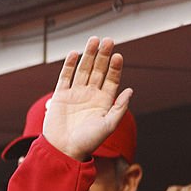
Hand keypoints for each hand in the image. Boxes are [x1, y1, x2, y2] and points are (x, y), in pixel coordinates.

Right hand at [43, 37, 132, 160]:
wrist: (63, 150)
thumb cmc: (88, 142)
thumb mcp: (108, 126)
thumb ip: (119, 108)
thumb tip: (130, 90)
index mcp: (103, 102)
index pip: (111, 79)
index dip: (115, 67)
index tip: (118, 56)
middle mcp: (90, 95)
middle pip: (98, 70)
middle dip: (103, 55)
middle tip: (108, 40)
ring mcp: (75, 94)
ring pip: (82, 70)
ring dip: (88, 55)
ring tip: (94, 40)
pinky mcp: (60, 96)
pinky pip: (65, 77)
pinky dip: (68, 65)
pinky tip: (74, 54)